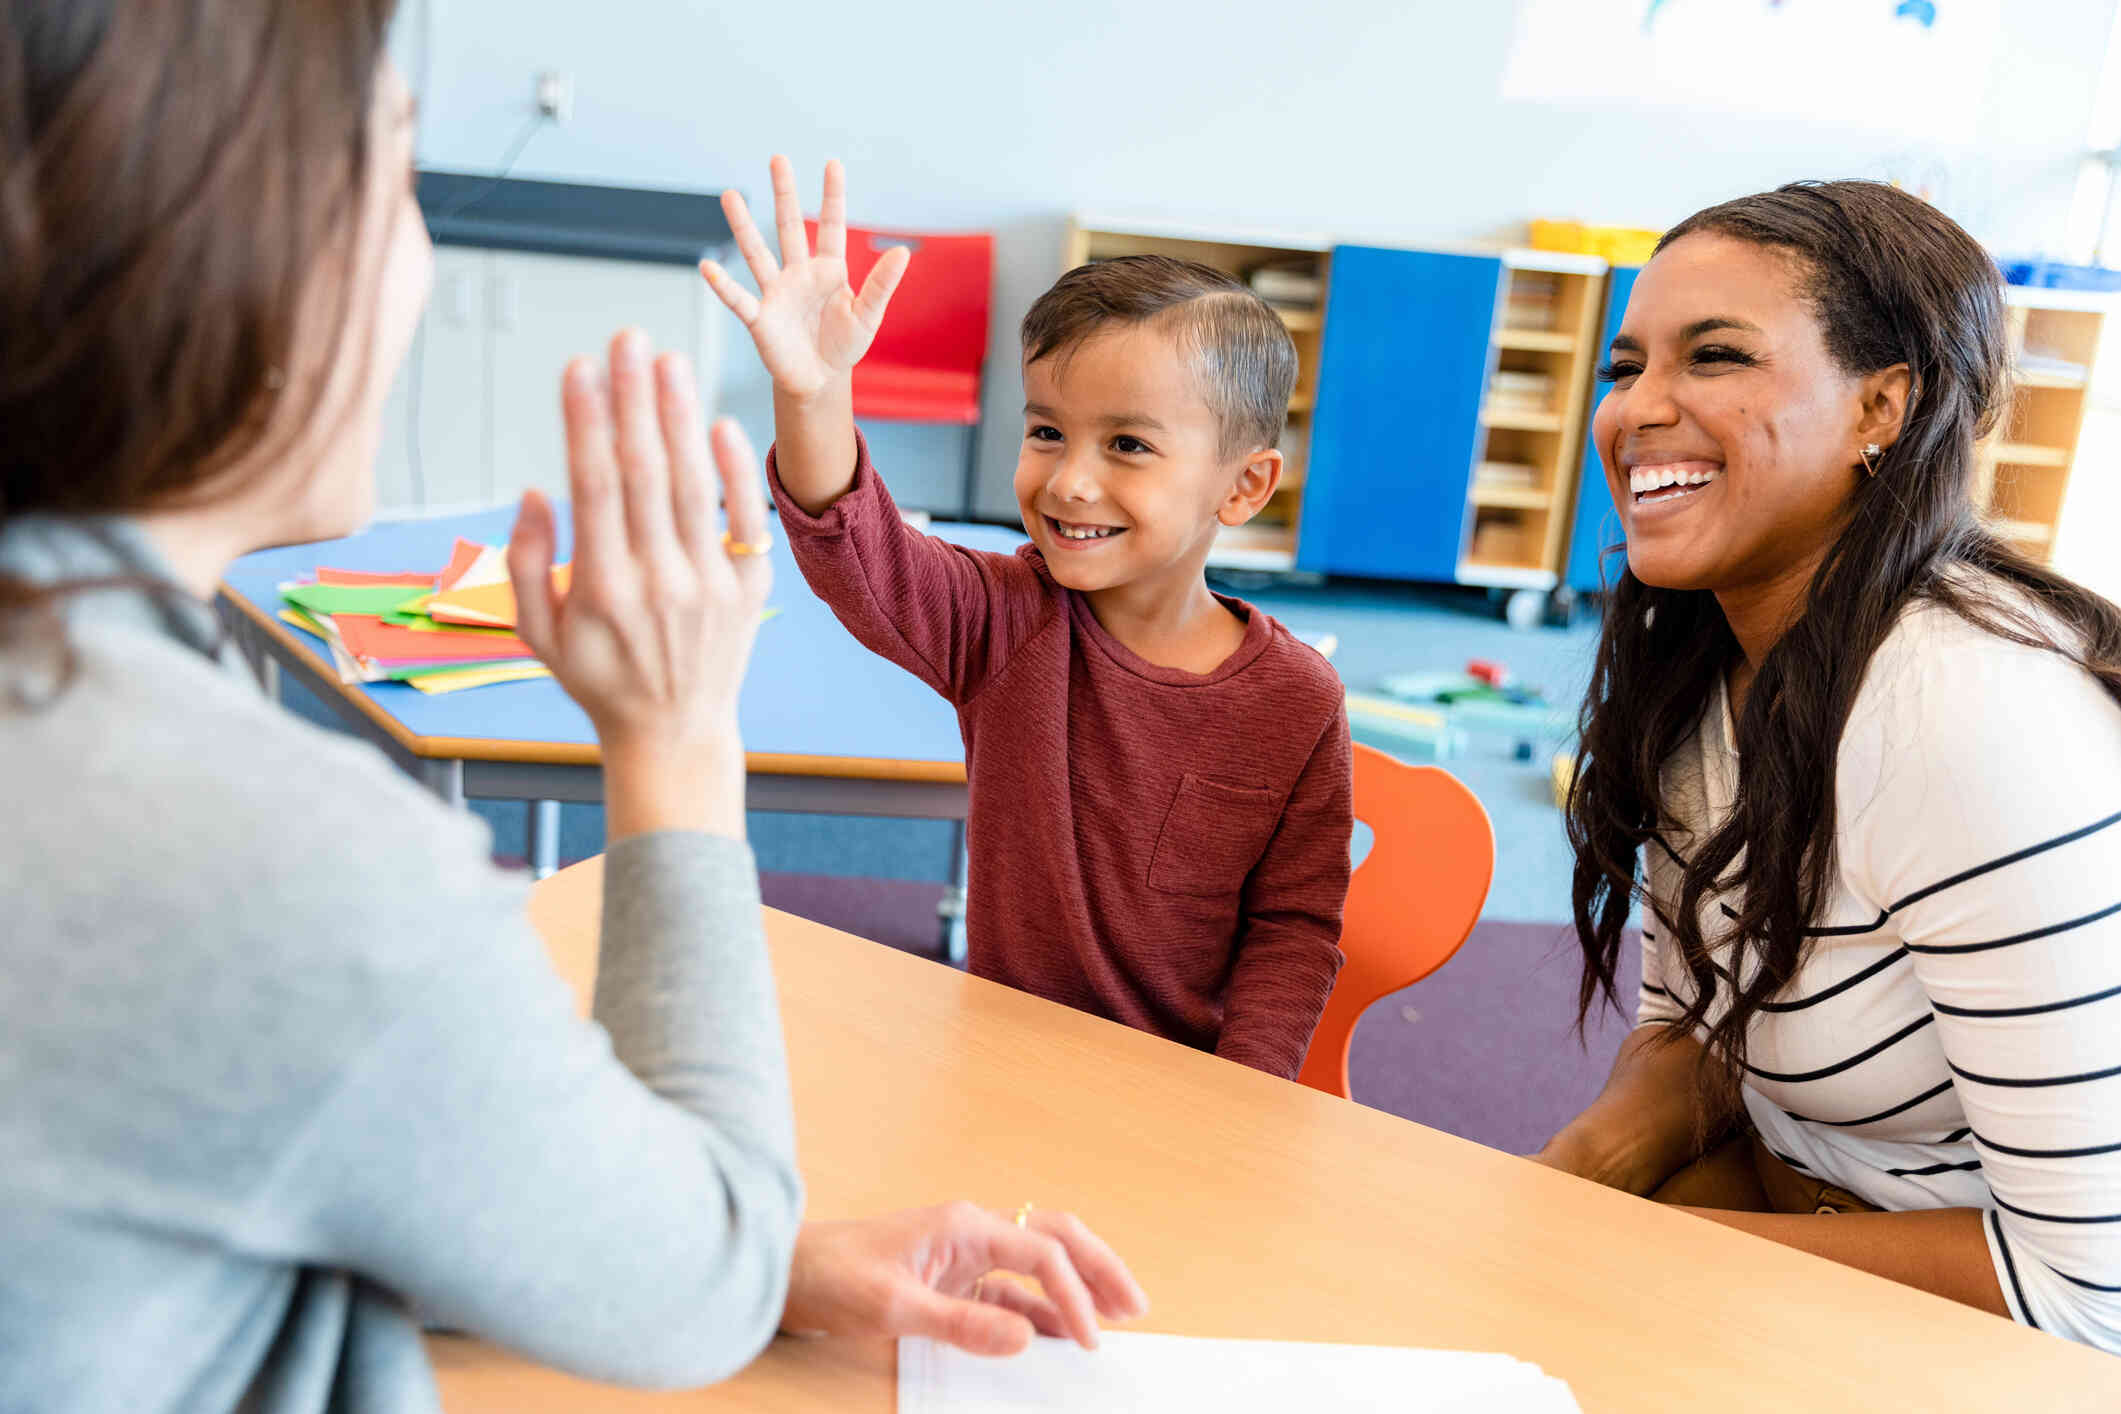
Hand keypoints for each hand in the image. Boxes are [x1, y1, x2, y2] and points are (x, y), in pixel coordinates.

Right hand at [508, 330, 770, 837]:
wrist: (674, 735)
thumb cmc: (598, 679)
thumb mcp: (538, 634)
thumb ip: (525, 563)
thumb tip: (534, 491)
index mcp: (603, 591)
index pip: (595, 489)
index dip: (587, 425)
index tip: (579, 368)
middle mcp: (661, 584)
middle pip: (648, 476)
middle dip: (634, 402)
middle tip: (627, 338)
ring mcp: (711, 587)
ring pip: (696, 488)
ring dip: (681, 420)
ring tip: (668, 361)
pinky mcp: (749, 590)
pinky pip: (745, 522)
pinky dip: (735, 472)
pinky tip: (719, 422)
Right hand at [699, 156, 909, 401]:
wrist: (820, 380)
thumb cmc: (843, 345)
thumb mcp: (868, 315)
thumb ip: (882, 284)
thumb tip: (903, 252)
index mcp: (829, 270)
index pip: (832, 226)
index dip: (833, 197)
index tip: (833, 164)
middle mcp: (799, 274)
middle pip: (790, 227)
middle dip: (785, 194)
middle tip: (778, 159)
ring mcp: (776, 293)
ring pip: (757, 253)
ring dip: (743, 225)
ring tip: (730, 195)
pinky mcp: (760, 319)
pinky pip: (739, 299)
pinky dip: (723, 285)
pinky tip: (707, 267)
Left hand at [782, 1203, 1149, 1356]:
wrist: (781, 1273)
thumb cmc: (828, 1275)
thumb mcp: (892, 1307)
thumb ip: (961, 1323)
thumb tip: (1026, 1337)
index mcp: (963, 1225)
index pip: (1039, 1254)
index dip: (1073, 1295)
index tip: (1091, 1337)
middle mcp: (970, 1232)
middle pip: (1054, 1238)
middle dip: (1099, 1268)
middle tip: (1136, 1304)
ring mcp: (962, 1255)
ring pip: (1038, 1262)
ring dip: (1078, 1285)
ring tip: (1117, 1313)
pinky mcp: (950, 1279)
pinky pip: (1010, 1290)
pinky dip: (1042, 1309)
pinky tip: (1060, 1332)